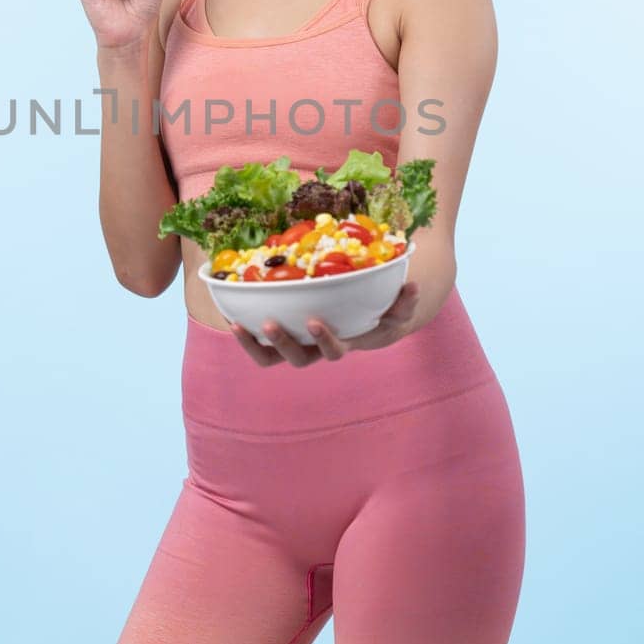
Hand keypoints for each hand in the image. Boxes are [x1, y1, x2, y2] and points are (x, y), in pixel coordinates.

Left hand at [229, 282, 419, 367]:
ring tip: (239, 325)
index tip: (314, 320)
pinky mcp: (280, 336)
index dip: (324, 340)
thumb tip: (412, 284)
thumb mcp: (396, 308)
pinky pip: (257, 344)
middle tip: (269, 323)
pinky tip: (230, 313)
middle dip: (283, 343)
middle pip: (298, 359)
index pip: (334, 351)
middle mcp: (316, 350)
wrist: (364, 317)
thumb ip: (405, 300)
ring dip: (254, 345)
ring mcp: (296, 345)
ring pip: (271, 358)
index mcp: (344, 343)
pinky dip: (243, 334)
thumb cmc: (381, 311)